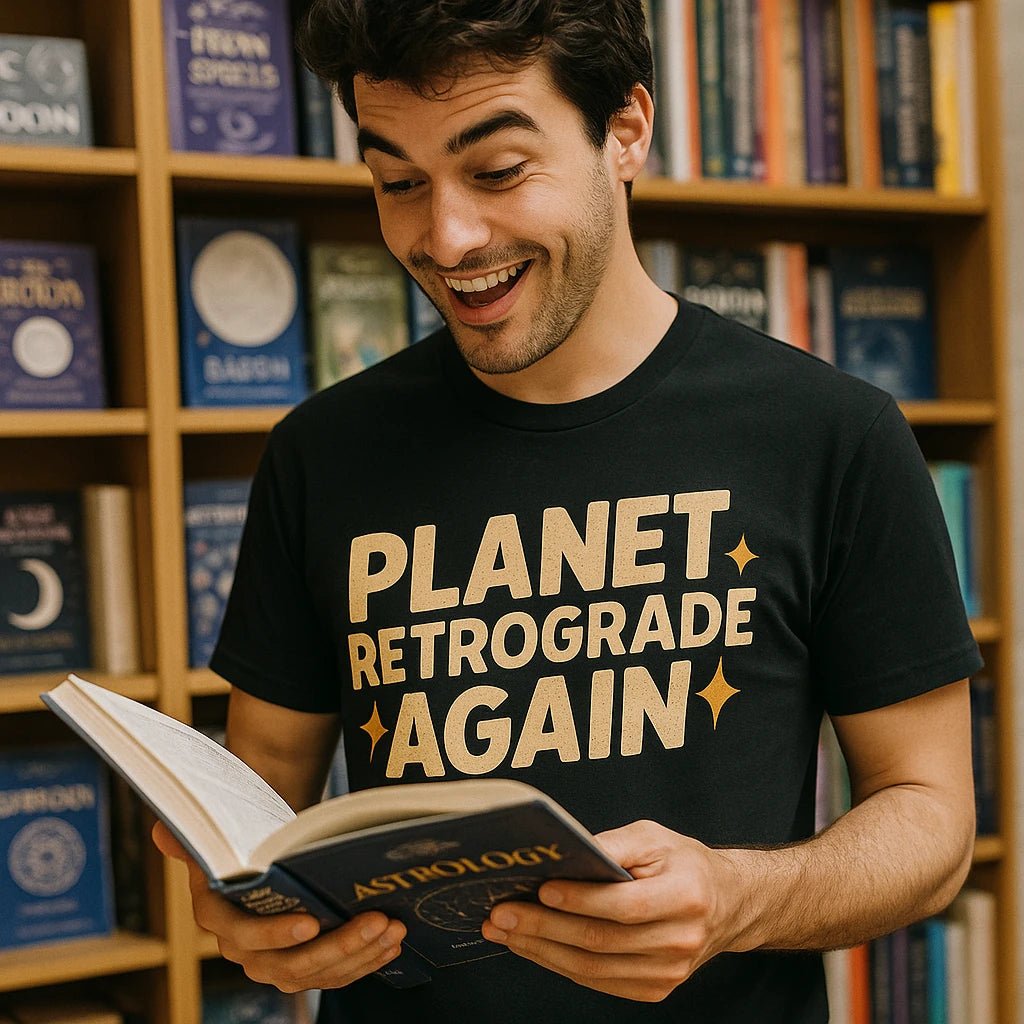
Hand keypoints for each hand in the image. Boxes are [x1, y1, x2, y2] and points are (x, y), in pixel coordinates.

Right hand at [152, 821, 406, 991]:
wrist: (263, 847)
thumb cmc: (242, 836)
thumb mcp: (217, 833)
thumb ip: (194, 838)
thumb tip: (163, 830)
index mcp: (220, 919)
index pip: (245, 936)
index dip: (276, 933)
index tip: (310, 920)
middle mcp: (246, 951)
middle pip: (291, 962)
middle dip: (337, 945)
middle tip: (376, 920)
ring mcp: (277, 962)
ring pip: (319, 972)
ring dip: (360, 954)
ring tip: (392, 928)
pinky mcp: (306, 965)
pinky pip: (336, 973)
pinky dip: (366, 961)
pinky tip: (393, 943)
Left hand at [480, 819, 745, 1001]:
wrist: (726, 905)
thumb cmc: (683, 863)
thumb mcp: (654, 837)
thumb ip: (614, 844)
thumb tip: (565, 851)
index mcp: (685, 896)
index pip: (624, 905)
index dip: (579, 899)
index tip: (540, 889)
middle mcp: (679, 941)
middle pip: (600, 941)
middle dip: (544, 927)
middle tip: (501, 913)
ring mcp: (667, 973)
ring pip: (592, 968)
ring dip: (541, 950)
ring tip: (504, 931)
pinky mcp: (654, 989)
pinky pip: (597, 981)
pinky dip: (558, 964)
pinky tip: (532, 946)